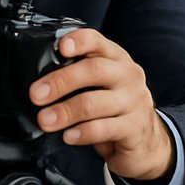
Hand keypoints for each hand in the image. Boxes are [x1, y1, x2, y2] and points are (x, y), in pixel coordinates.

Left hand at [27, 29, 173, 182]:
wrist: (148, 143)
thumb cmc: (115, 109)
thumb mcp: (100, 87)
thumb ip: (78, 79)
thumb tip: (39, 85)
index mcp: (115, 59)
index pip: (97, 41)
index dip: (79, 42)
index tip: (60, 48)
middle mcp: (127, 76)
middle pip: (93, 70)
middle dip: (60, 81)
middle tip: (36, 94)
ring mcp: (134, 101)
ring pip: (95, 102)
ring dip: (65, 111)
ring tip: (45, 120)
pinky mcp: (135, 128)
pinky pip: (105, 128)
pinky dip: (83, 132)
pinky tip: (68, 135)